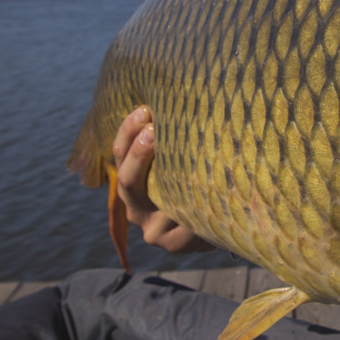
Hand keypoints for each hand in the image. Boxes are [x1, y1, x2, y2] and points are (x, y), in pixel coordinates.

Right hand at [113, 106, 213, 253]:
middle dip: (139, 154)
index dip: (127, 132)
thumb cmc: (200, 187)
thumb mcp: (183, 164)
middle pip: (129, 181)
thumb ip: (174, 142)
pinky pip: (184, 220)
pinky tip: (209, 191)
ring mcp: (152, 229)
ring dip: (170, 178)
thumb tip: (179, 95)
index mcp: (132, 184)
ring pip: (158, 200)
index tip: (144, 109)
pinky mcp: (173, 244)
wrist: (220, 228)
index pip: (119, 154)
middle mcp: (136, 209)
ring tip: (185, 158)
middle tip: (153, 128)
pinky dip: (196, 204)